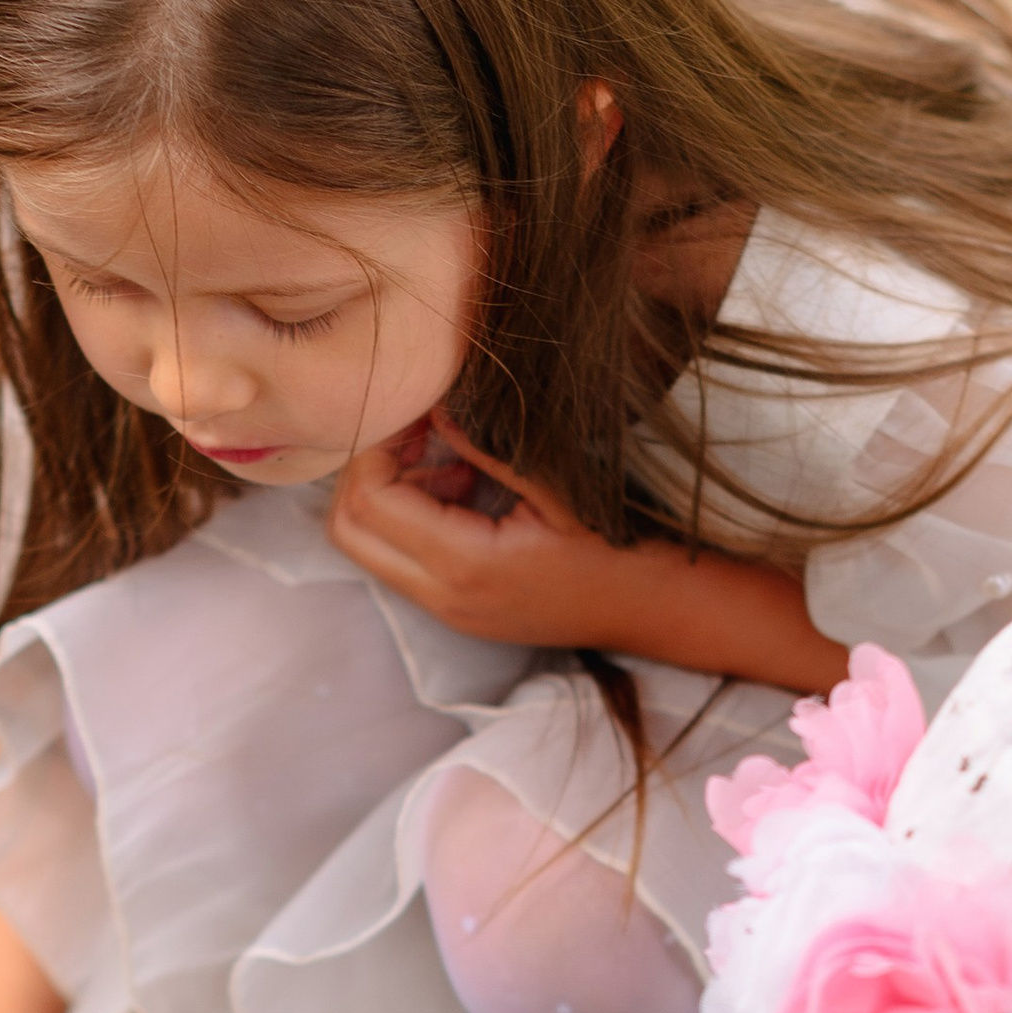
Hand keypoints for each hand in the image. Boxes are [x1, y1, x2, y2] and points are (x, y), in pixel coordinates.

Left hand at [326, 418, 850, 691]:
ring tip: (450, 459)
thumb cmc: (623, 545)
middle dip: (367, 470)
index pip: (370, 499)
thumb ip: (486, 446)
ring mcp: (449, 610)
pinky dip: (414, 516)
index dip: (379, 446)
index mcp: (464, 566)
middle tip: (416, 432)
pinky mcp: (461, 609)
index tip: (420, 411)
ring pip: (368, 545)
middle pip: (347, 528)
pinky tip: (467, 487)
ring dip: (390, 493)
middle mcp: (444, 597)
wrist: (664, 609)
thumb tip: (434, 402)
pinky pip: (403, 558)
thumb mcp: (557, 487)